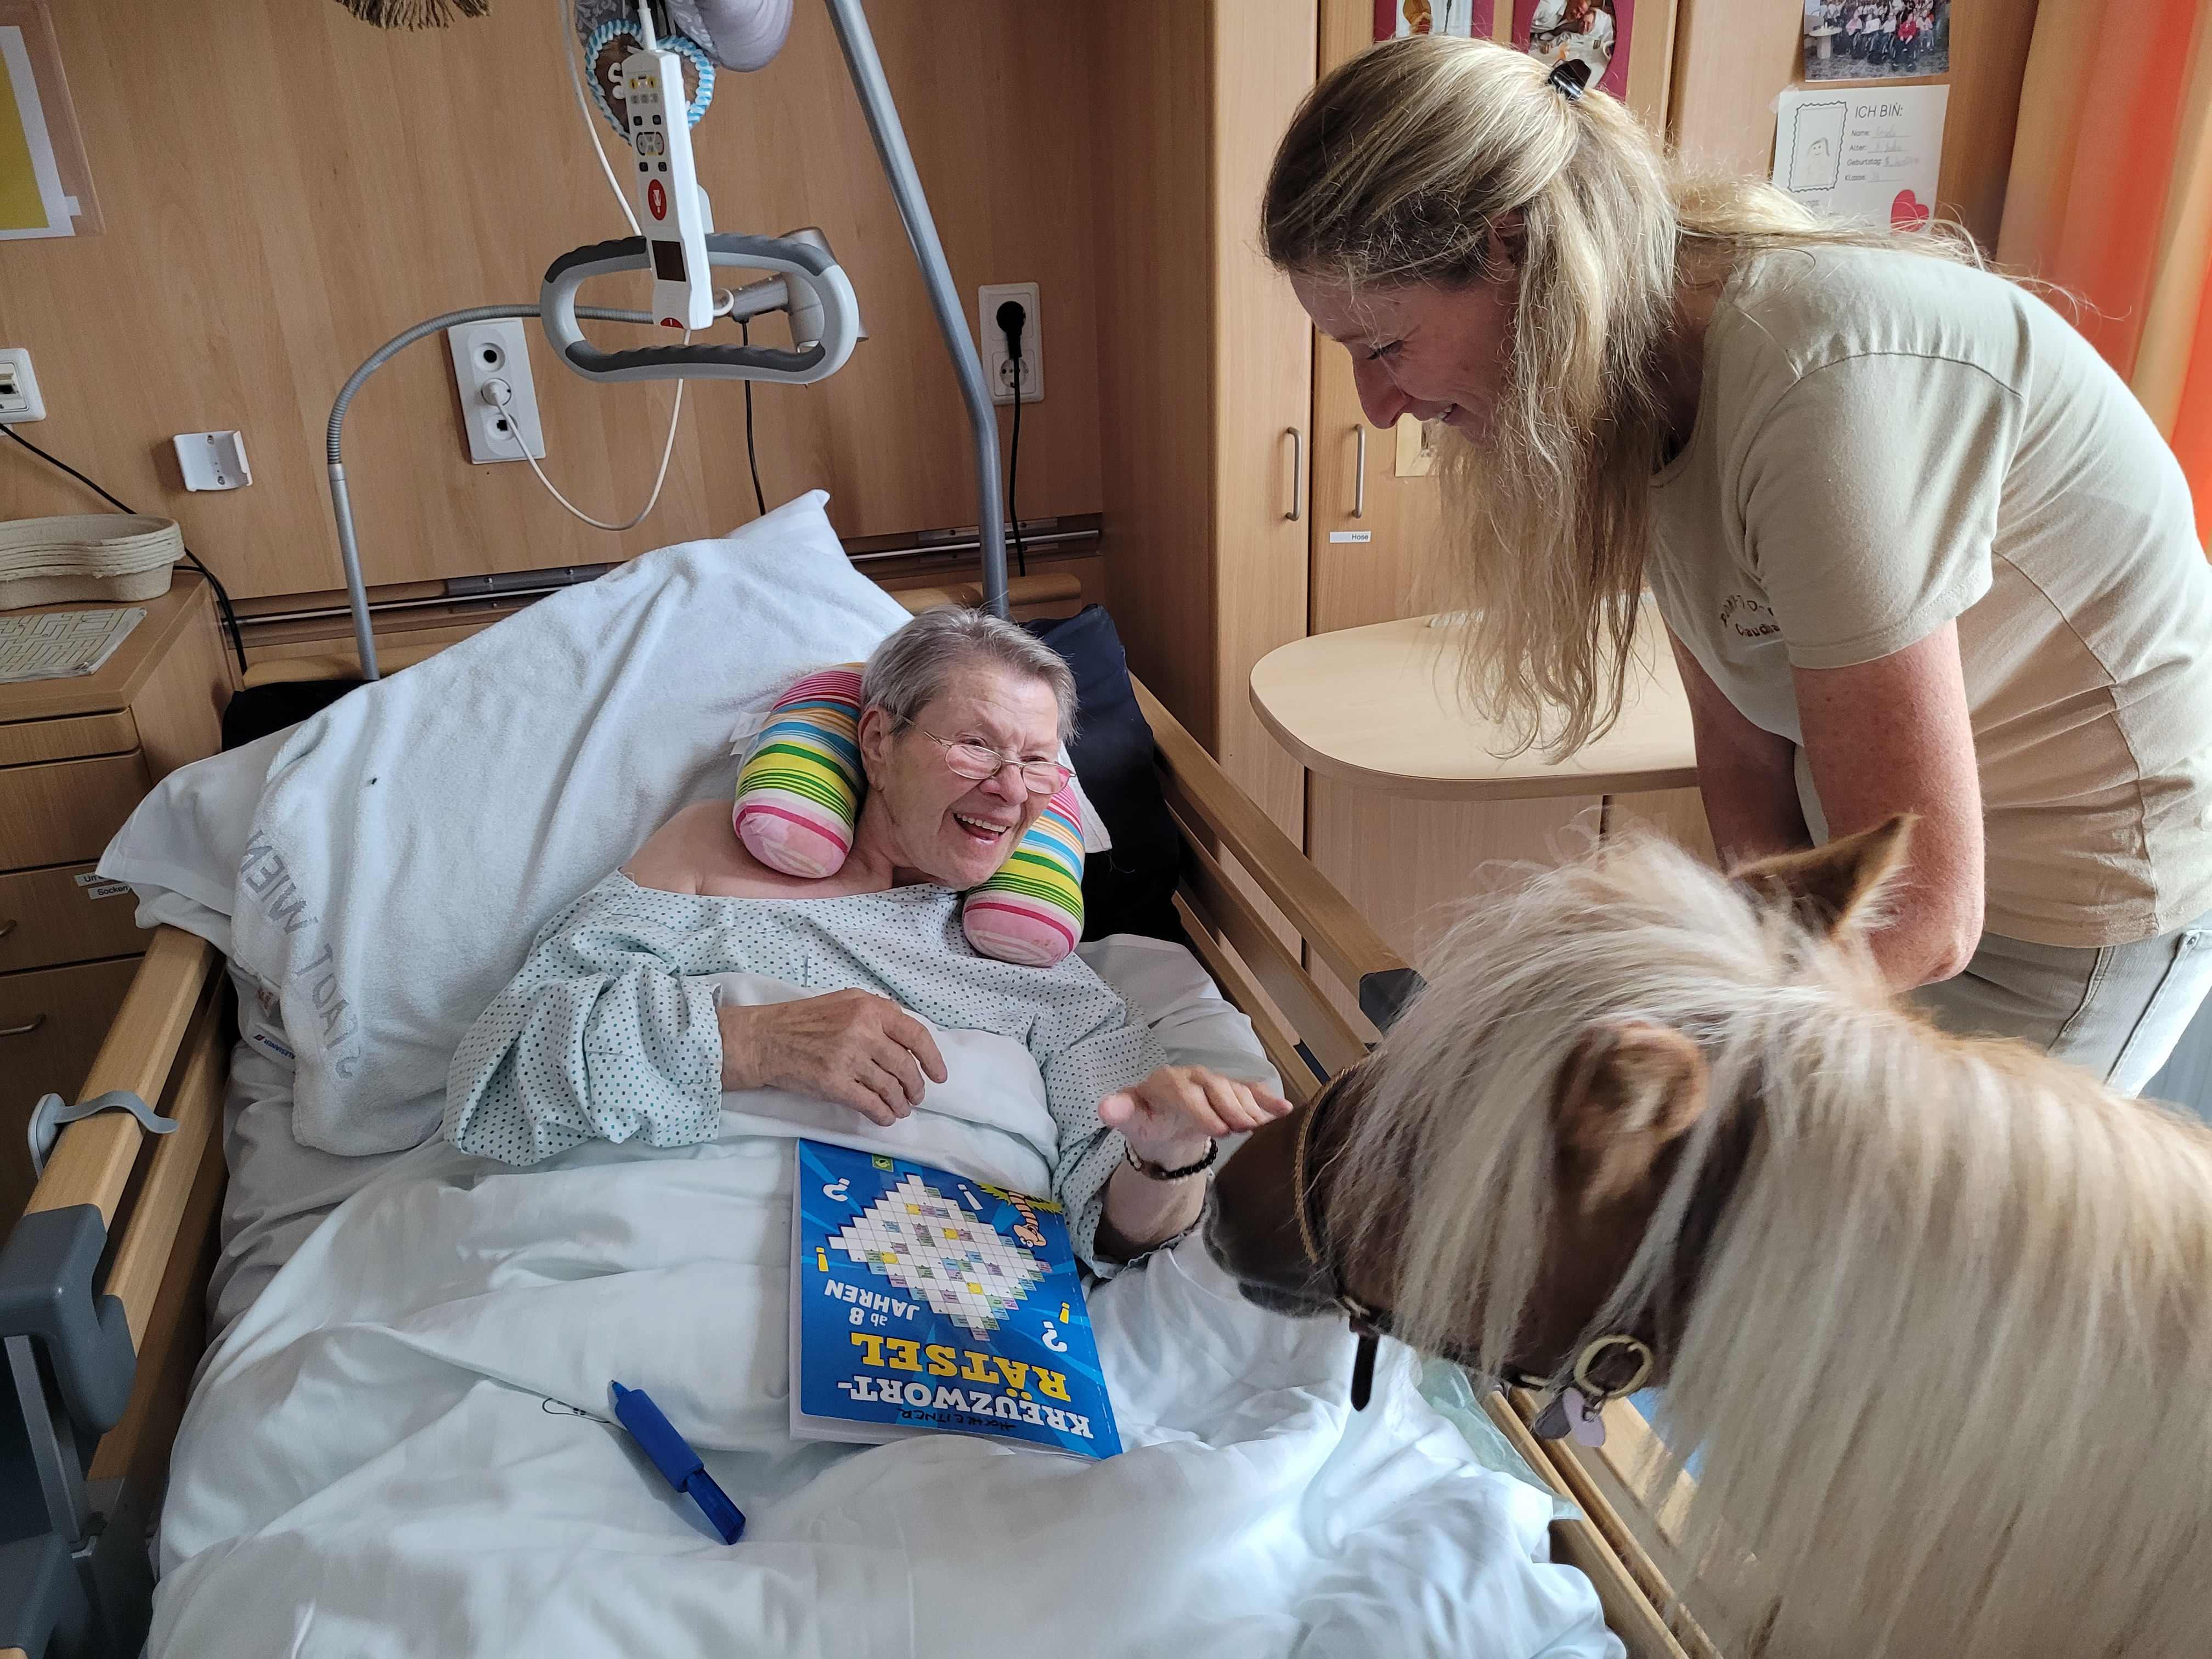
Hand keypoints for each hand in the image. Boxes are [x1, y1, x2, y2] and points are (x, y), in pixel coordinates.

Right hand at [719, 991, 948, 1127]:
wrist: (765, 1040)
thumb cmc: (803, 1020)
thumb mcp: (844, 1002)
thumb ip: (877, 1013)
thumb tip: (906, 1035)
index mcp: (869, 1009)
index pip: (916, 1035)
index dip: (933, 1059)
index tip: (939, 1075)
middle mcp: (863, 1031)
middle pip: (906, 1066)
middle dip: (916, 1087)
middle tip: (917, 1097)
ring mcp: (849, 1058)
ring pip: (890, 1088)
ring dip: (901, 1104)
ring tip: (901, 1109)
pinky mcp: (835, 1084)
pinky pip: (870, 1104)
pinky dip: (883, 1115)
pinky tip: (885, 1118)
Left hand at [1098, 1066, 1291, 1168]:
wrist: (1164, 1126)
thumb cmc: (1147, 1121)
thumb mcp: (1131, 1120)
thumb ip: (1120, 1112)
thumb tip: (1105, 1107)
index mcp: (1166, 1081)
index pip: (1185, 1091)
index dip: (1202, 1109)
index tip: (1218, 1130)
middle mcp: (1193, 1076)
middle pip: (1216, 1087)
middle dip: (1231, 1107)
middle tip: (1244, 1129)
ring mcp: (1214, 1083)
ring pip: (1236, 1089)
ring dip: (1251, 1107)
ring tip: (1262, 1126)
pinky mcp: (1231, 1092)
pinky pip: (1250, 1092)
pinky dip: (1268, 1100)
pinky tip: (1285, 1110)